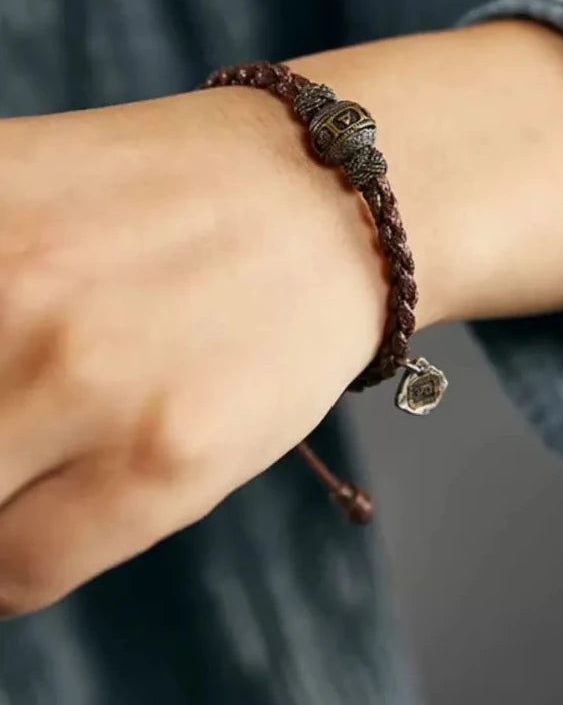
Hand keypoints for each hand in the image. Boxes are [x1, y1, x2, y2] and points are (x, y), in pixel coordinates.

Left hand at [0, 87, 386, 616]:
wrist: (332, 201)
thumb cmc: (179, 195)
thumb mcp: (21, 190)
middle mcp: (9, 291)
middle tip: (6, 430)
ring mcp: (86, 377)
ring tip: (27, 462)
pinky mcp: (164, 457)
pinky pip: (18, 571)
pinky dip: (9, 567)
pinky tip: (48, 512)